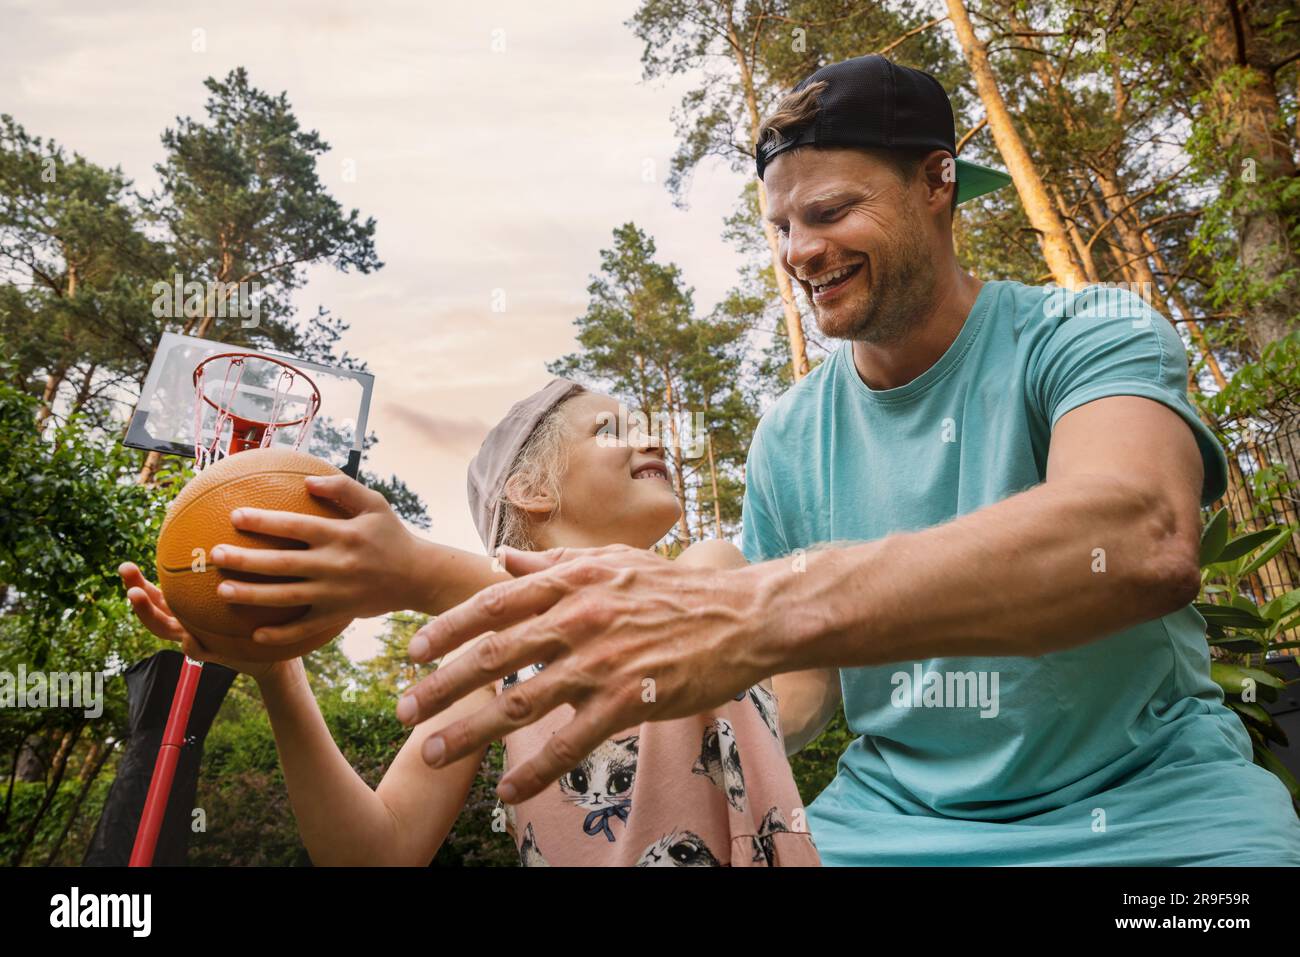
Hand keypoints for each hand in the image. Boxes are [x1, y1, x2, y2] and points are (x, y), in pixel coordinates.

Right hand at [118, 562, 287, 681]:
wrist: (266, 644)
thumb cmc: (246, 607)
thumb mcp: (230, 581)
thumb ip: (217, 562)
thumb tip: (218, 518)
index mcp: (182, 606)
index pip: (152, 592)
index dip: (135, 582)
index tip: (123, 567)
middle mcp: (184, 622)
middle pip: (152, 612)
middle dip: (138, 600)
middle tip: (129, 588)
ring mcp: (195, 638)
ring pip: (166, 631)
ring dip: (152, 618)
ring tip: (149, 607)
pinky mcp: (213, 653)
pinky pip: (199, 651)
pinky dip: (191, 646)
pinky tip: (189, 636)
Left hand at [205, 474, 420, 646]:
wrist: (418, 576)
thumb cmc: (392, 535)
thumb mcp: (375, 504)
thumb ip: (343, 488)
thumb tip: (307, 480)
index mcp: (340, 535)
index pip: (295, 526)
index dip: (264, 521)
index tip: (235, 516)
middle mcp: (334, 565)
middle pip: (282, 564)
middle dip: (245, 560)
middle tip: (215, 554)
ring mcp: (335, 593)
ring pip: (286, 596)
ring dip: (252, 595)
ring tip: (223, 589)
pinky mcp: (338, 614)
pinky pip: (305, 627)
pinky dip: (281, 634)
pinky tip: (255, 634)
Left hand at [397, 544, 779, 802]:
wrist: (742, 616)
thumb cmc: (675, 588)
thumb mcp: (613, 560)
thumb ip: (555, 563)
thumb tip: (504, 558)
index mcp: (572, 582)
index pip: (493, 604)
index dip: (447, 629)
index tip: (412, 651)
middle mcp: (578, 619)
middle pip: (493, 656)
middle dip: (440, 685)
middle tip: (402, 710)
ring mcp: (602, 662)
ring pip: (522, 703)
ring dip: (471, 730)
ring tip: (433, 751)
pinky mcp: (629, 700)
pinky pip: (571, 742)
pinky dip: (536, 769)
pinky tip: (507, 789)